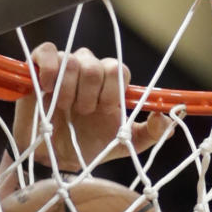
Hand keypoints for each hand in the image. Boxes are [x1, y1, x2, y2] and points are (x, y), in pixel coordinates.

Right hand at [12, 43, 171, 172]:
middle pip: (96, 65)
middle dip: (90, 95)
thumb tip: (171, 120)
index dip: (111, 91)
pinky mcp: (40, 67)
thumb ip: (151, 133)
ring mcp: (65, 67)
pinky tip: (48, 89)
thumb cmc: (90, 147)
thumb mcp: (125, 145)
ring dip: (69, 91)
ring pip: (73, 62)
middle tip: (82, 113)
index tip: (103, 111)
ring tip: (63, 109)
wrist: (56, 159)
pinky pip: (48, 52)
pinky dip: (49, 70)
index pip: (117, 70)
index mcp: (110, 85)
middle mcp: (89, 71)